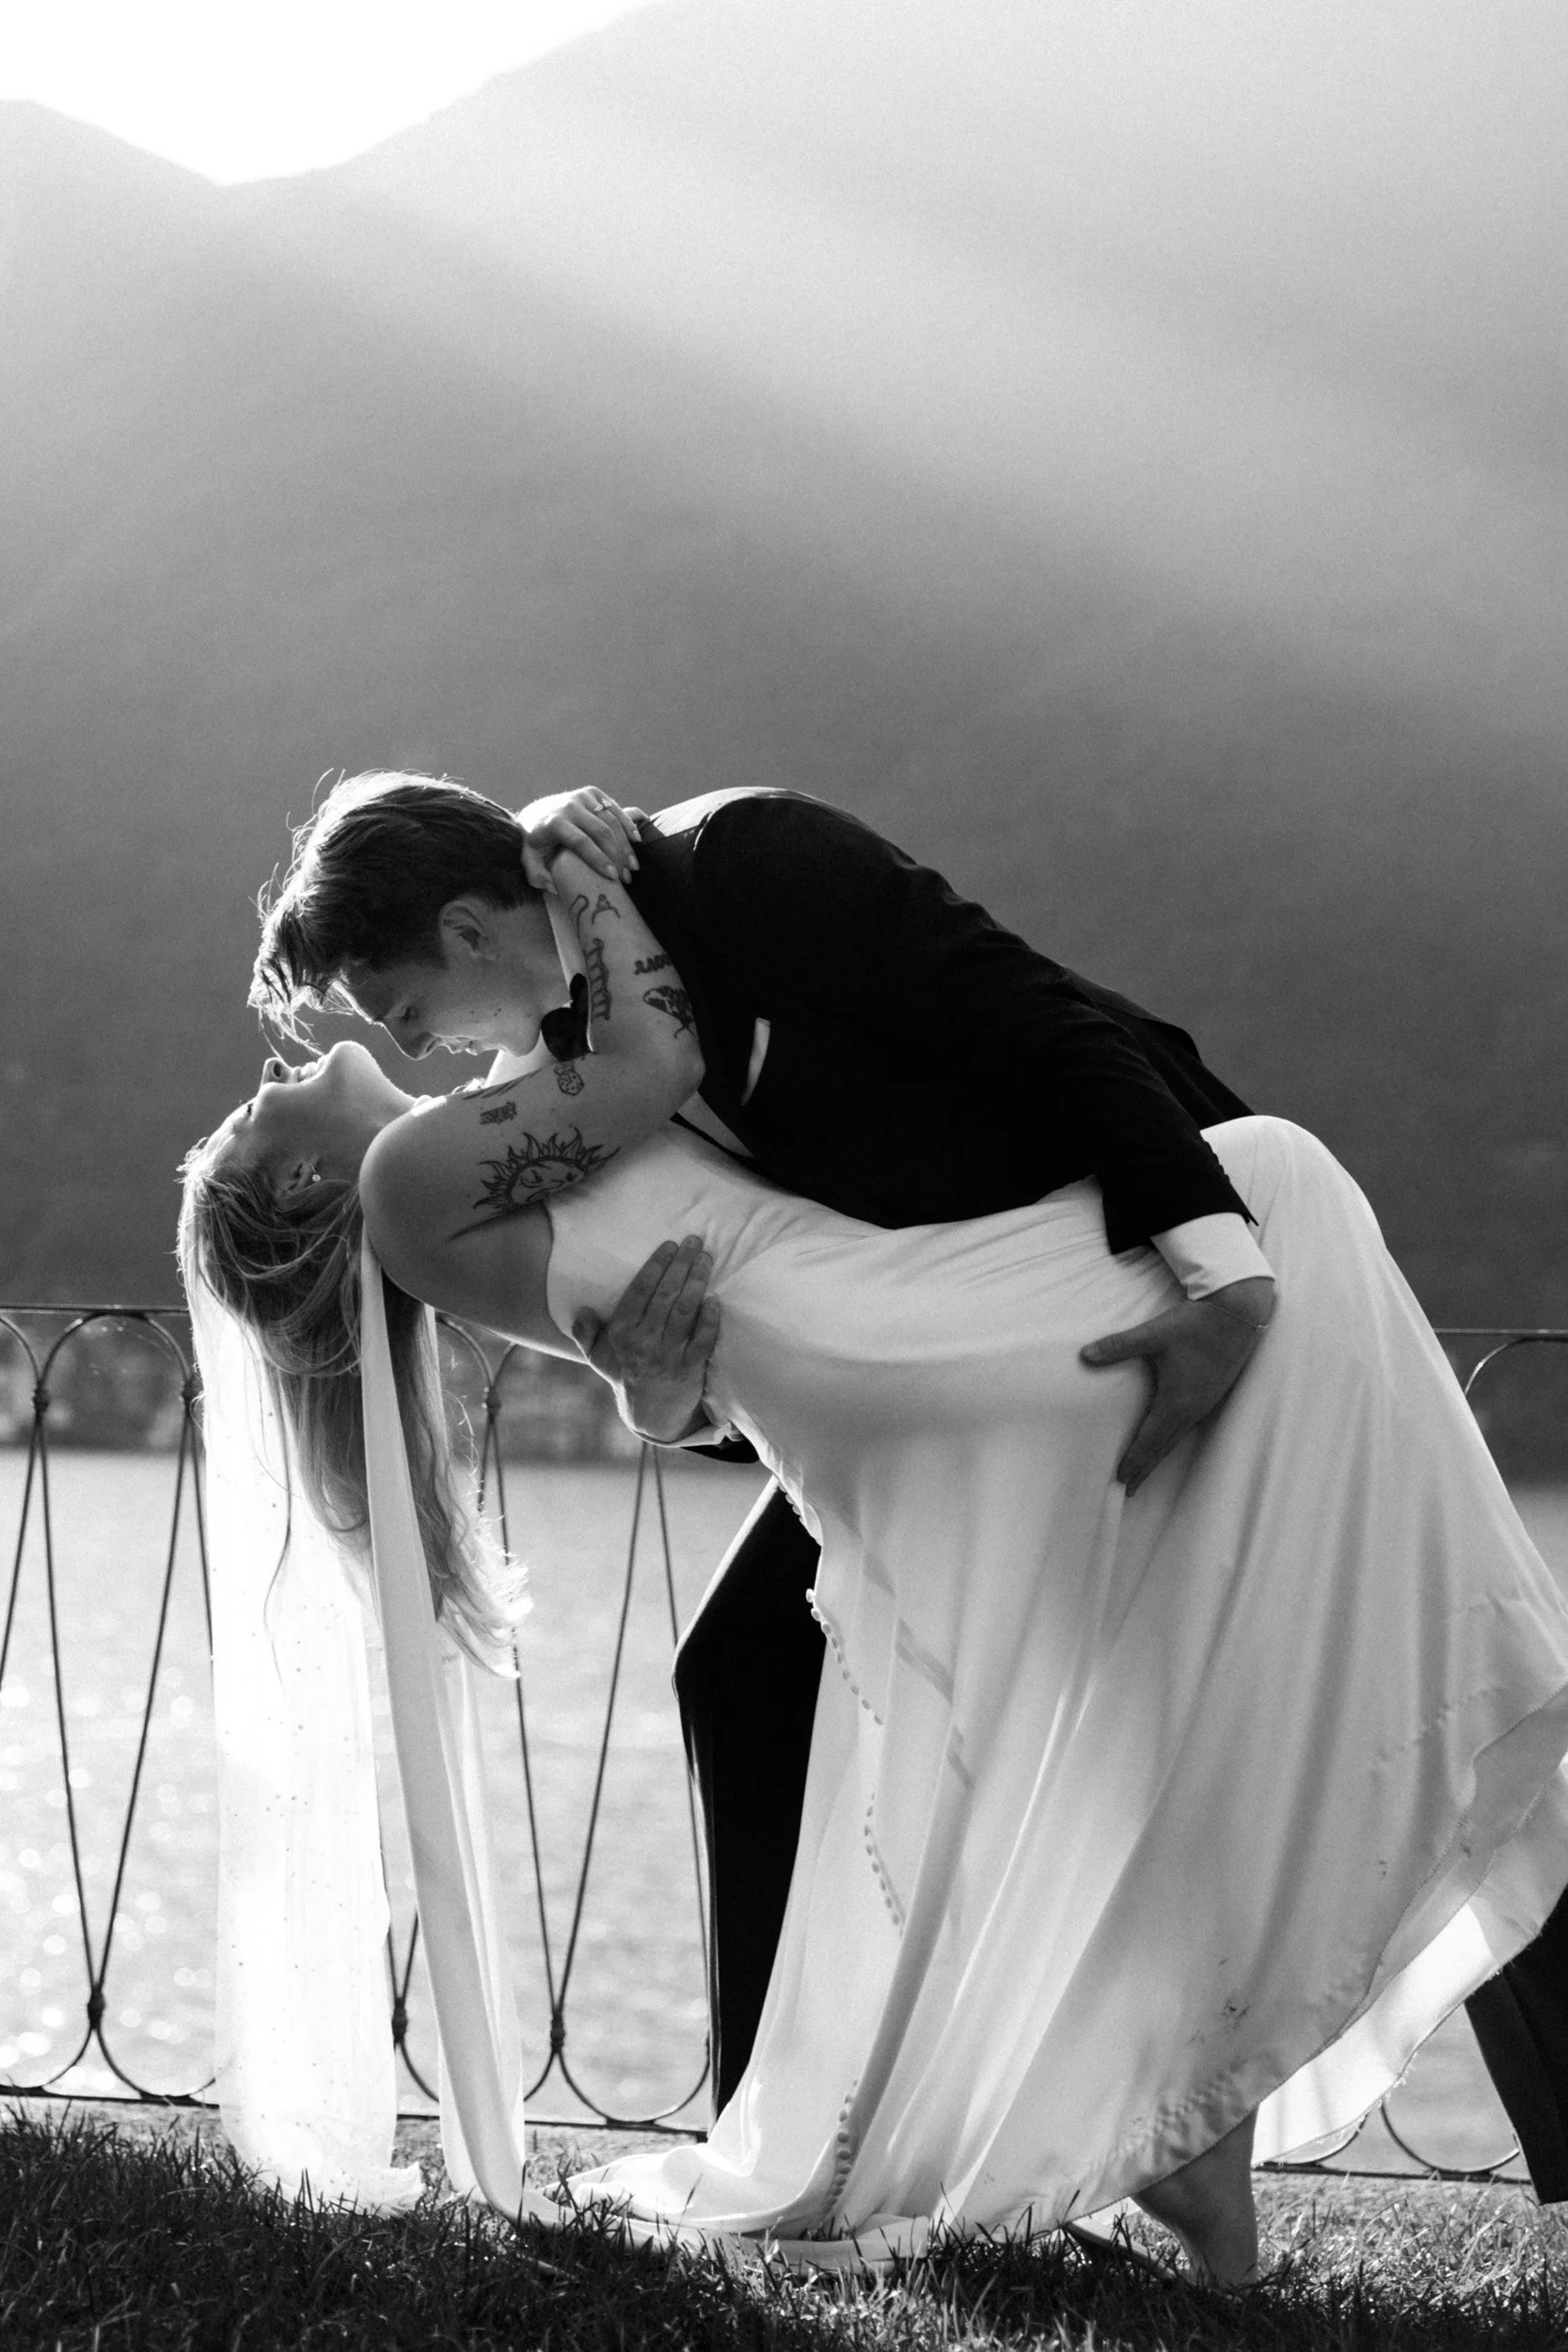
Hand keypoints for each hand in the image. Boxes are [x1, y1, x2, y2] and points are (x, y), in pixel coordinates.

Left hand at [517, 790, 647, 888]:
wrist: (535, 814)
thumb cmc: (536, 844)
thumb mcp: (529, 860)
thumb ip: (537, 876)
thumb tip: (555, 886)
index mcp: (554, 822)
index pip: (581, 841)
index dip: (598, 859)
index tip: (612, 877)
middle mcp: (569, 806)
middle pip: (600, 831)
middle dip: (617, 855)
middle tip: (627, 877)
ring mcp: (581, 797)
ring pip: (610, 819)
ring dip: (625, 843)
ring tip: (633, 865)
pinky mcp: (592, 793)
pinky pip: (614, 808)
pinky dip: (628, 823)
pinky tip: (636, 840)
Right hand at [572, 1234, 719, 1442]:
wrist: (651, 1415)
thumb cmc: (626, 1376)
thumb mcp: (599, 1357)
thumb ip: (586, 1334)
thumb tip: (582, 1311)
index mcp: (621, 1334)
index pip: (640, 1291)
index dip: (655, 1265)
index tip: (669, 1245)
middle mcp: (644, 1342)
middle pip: (666, 1295)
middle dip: (681, 1264)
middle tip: (694, 1241)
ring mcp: (668, 1355)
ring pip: (685, 1311)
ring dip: (697, 1282)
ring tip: (706, 1259)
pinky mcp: (690, 1368)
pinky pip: (702, 1338)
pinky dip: (710, 1318)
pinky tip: (715, 1299)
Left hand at [1080, 1277, 1274, 1494]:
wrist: (1239, 1312)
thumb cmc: (1195, 1324)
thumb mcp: (1153, 1335)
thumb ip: (1118, 1346)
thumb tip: (1085, 1355)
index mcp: (1177, 1402)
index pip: (1149, 1441)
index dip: (1134, 1462)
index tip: (1119, 1481)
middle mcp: (1193, 1409)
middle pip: (1164, 1446)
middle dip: (1146, 1468)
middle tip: (1129, 1489)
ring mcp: (1206, 1402)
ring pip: (1178, 1437)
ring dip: (1160, 1454)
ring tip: (1146, 1469)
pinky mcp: (1213, 1392)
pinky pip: (1189, 1425)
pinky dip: (1174, 1437)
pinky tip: (1170, 1435)